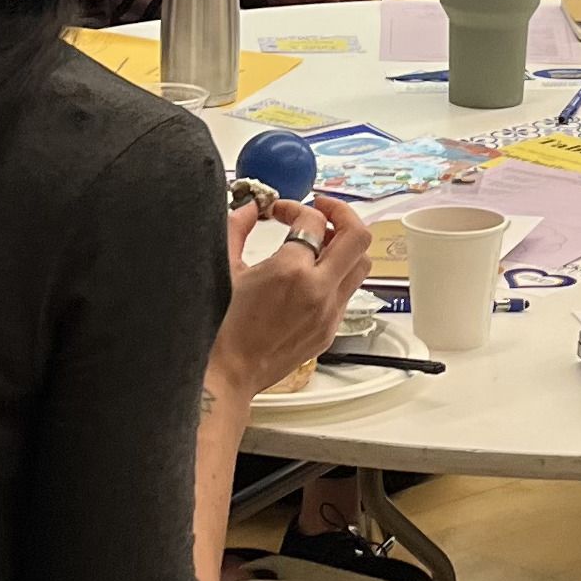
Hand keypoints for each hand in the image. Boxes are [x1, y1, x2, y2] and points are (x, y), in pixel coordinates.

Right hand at [210, 194, 372, 402]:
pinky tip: (312, 276)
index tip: (279, 211)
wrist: (227, 374)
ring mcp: (329, 313)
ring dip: (345, 246)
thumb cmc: (220, 326)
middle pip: (357, 236)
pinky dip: (337, 275)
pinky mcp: (330, 331)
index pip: (312, 220)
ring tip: (320, 242)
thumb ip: (237, 227)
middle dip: (341, 213)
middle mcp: (318, 291)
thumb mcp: (223, 267)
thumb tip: (252, 207)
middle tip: (321, 210)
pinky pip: (348, 292)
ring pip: (361, 265)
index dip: (295, 207)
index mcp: (290, 271)